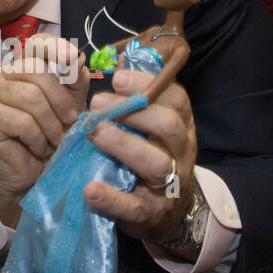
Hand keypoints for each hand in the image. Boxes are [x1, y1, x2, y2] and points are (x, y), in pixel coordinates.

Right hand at [0, 35, 88, 226]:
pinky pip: (20, 121)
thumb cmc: (49, 138)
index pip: (37, 44)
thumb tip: (79, 59)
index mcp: (24, 66)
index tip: (73, 59)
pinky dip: (37, 138)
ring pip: (29, 96)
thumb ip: (75, 82)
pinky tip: (38, 148)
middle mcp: (3, 74)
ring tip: (55, 141)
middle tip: (70, 124)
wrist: (28, 175)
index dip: (56, 47)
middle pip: (37, 71)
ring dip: (50, 123)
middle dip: (61, 100)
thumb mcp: (70, 107)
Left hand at [84, 68, 194, 246]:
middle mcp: (181, 152)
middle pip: (169, 126)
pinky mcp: (151, 213)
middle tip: (97, 103)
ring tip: (92, 132)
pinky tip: (91, 189)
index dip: (148, 85)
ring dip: (123, 145)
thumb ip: (139, 98)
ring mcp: (170, 184)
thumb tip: (120, 59)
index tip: (118, 78)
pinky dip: (112, 198)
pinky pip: (135, 206)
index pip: (176, 99)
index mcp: (182, 126)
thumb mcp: (151, 127)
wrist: (168, 213)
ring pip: (155, 163)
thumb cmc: (151, 157)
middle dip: (134, 111)